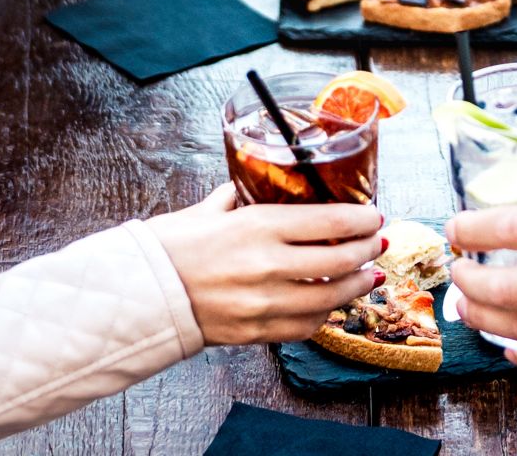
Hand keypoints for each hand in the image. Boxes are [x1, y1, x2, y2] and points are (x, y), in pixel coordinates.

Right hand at [146, 185, 384, 345]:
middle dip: (368, 251)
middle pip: (341, 261)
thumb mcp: (207, 210)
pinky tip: (331, 304)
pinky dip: (324, 314)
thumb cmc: (169, 247)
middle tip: (377, 244)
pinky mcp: (257, 332)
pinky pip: (305, 325)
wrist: (139, 294)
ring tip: (368, 276)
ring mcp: (265, 303)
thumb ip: (237, 197)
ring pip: (331, 298)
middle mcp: (268, 265)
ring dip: (357, 286)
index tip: (373, 217)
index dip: (362, 221)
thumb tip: (254, 184)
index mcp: (258, 226)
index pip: (332, 222)